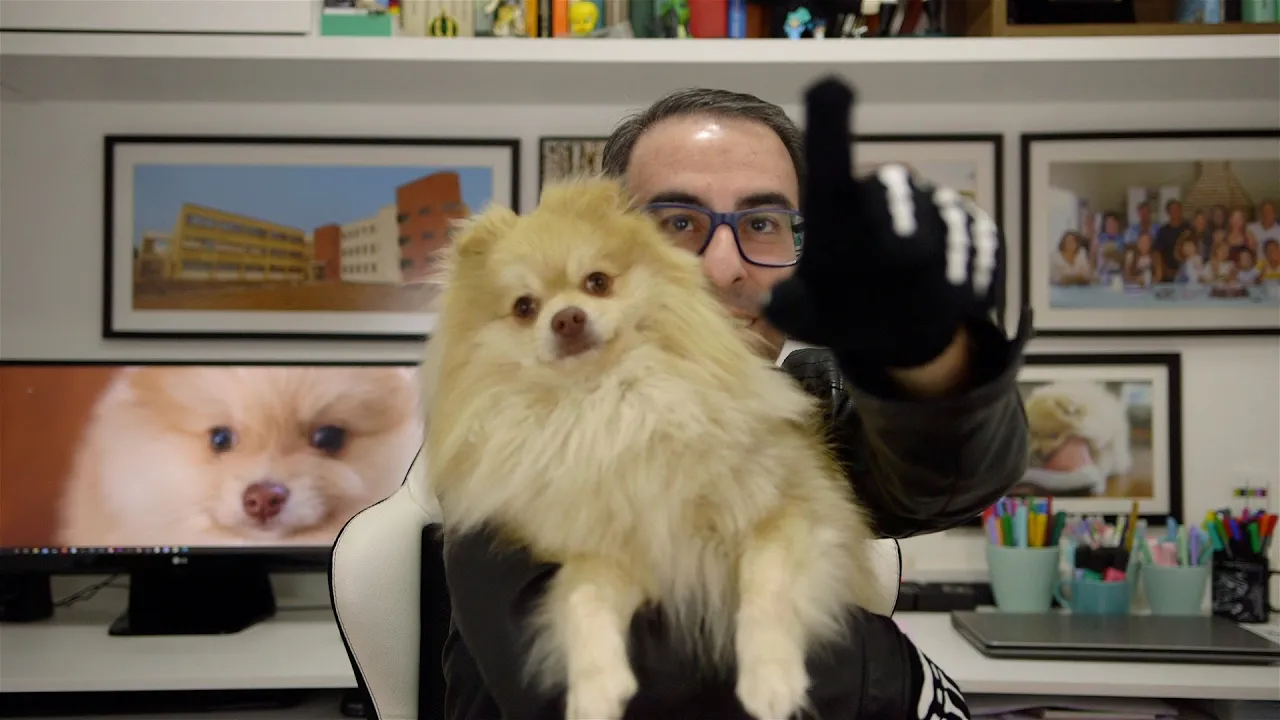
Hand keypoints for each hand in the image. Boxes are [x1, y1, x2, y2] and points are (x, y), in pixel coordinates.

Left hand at [762, 76, 1003, 370]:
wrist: (895, 333)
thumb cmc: (843, 311)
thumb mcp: (811, 320)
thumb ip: (792, 309)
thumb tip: (773, 303)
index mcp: (839, 207)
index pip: (830, 155)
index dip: (830, 120)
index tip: (830, 87)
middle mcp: (886, 197)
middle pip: (896, 184)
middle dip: (900, 211)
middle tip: (900, 250)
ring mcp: (936, 210)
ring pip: (945, 218)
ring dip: (943, 255)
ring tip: (937, 295)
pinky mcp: (974, 232)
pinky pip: (979, 242)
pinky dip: (974, 270)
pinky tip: (963, 297)